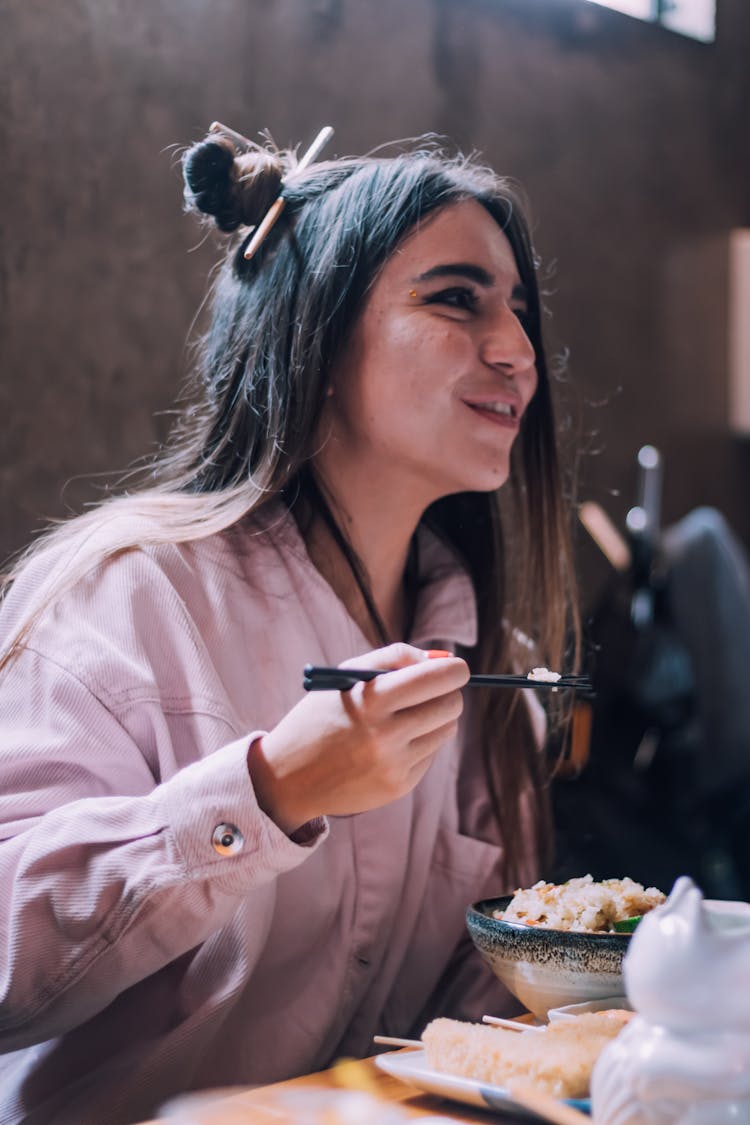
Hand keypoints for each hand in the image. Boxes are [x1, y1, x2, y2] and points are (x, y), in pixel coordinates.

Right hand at [249, 643, 468, 833]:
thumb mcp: (349, 675)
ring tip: (405, 717)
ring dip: (434, 719)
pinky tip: (389, 745)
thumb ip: (396, 658)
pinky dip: (418, 744)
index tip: (455, 669)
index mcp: (372, 698)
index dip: (455, 670)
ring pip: (445, 731)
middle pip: (451, 705)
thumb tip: (445, 660)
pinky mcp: (398, 787)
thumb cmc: (323, 714)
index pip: (439, 679)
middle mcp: (386, 734)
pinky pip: (429, 756)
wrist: (289, 776)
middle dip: (447, 693)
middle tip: (431, 691)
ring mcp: (394, 764)